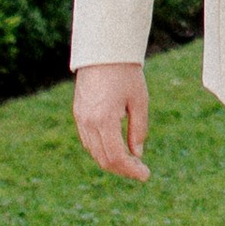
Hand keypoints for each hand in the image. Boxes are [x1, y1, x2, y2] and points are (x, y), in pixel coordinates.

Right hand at [74, 61, 150, 181]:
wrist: (104, 50)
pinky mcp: (78, 113)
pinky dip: (101, 149)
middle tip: (141, 170)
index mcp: (104, 120)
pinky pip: (88, 140)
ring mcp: (80, 118)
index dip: (131, 170)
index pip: (116, 157)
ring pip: (94, 151)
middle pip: (103, 159)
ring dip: (111, 160)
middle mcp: (88, 122)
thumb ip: (138, 129)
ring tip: (131, 161)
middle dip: (123, 168)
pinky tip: (116, 148)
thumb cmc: (126, 73)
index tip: (145, 175)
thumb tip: (137, 154)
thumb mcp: (139, 100)